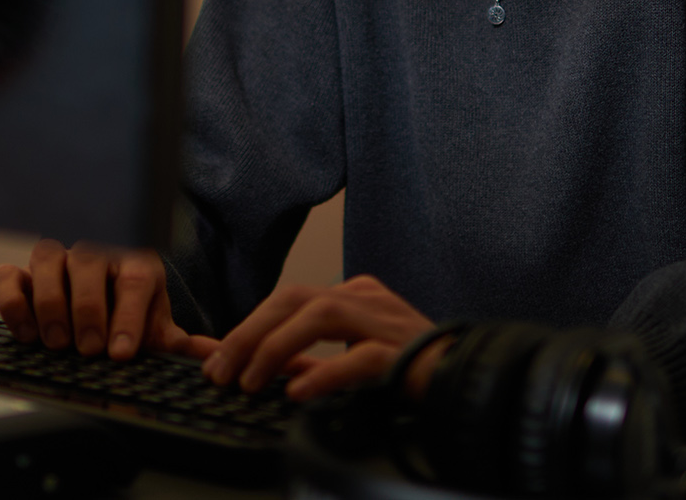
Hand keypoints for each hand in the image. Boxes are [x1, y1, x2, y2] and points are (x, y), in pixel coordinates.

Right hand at [0, 240, 219, 361]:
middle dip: (89, 311)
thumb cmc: (129, 315)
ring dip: (52, 304)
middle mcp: (95, 253)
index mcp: (136, 262)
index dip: (129, 316)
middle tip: (89, 348)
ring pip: (48, 261)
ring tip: (59, 343)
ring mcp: (57, 260)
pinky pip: (8, 275)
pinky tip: (27, 332)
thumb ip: (180, 344)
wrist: (101, 301)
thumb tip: (213, 356)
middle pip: (90, 264)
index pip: (136, 279)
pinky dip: (14, 302)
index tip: (122, 351)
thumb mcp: (155, 328)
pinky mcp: (23, 274)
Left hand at [201, 274, 445, 400]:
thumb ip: (306, 359)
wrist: (471, 380)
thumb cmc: (410, 369)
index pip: (288, 298)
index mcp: (353, 293)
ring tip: (249, 382)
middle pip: (294, 299)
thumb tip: (256, 367)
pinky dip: (325, 373)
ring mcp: (385, 320)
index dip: (247, 324)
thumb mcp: (348, 359)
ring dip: (275, 348)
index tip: (214, 356)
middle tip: (219, 370)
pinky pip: (358, 357)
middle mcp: (365, 297)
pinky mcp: (403, 352)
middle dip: (249, 333)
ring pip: (319, 316)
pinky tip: (299, 392)